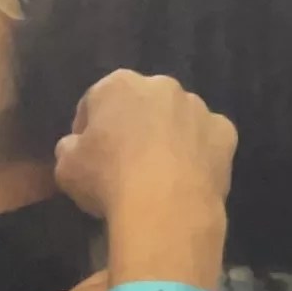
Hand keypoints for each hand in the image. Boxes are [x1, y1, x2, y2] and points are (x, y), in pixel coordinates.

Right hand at [53, 70, 234, 222]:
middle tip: (124, 162)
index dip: (89, 127)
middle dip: (134, 126)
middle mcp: (163, 86)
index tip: (87, 153)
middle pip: (143, 104)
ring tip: (159, 174)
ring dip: (169, 137)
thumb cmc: (107, 179)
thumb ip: (70, 147)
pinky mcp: (225, 131)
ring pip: (179, 119)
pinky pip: (206, 139)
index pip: (97, 100)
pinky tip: (186, 178)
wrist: (165, 205)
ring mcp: (199, 107)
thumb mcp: (65, 167)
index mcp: (119, 85)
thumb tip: (77, 144)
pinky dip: (198, 153)